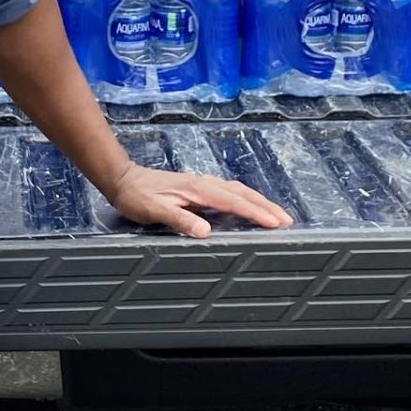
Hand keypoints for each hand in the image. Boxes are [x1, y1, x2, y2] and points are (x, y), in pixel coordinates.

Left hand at [102, 161, 293, 237]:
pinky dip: (245, 199)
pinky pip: (229, 192)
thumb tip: (206, 231)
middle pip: (243, 194)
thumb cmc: (137, 197)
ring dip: (258, 202)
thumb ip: (180, 219)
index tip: (276, 223)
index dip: (256, 213)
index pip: (234, 202)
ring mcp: (203, 184)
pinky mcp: (198, 187)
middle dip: (266, 206)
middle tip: (287, 221)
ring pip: (238, 191)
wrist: (123, 179)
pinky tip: (248, 206)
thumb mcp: (154, 210)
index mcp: (198, 189)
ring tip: (276, 215)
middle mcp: (205, 184)